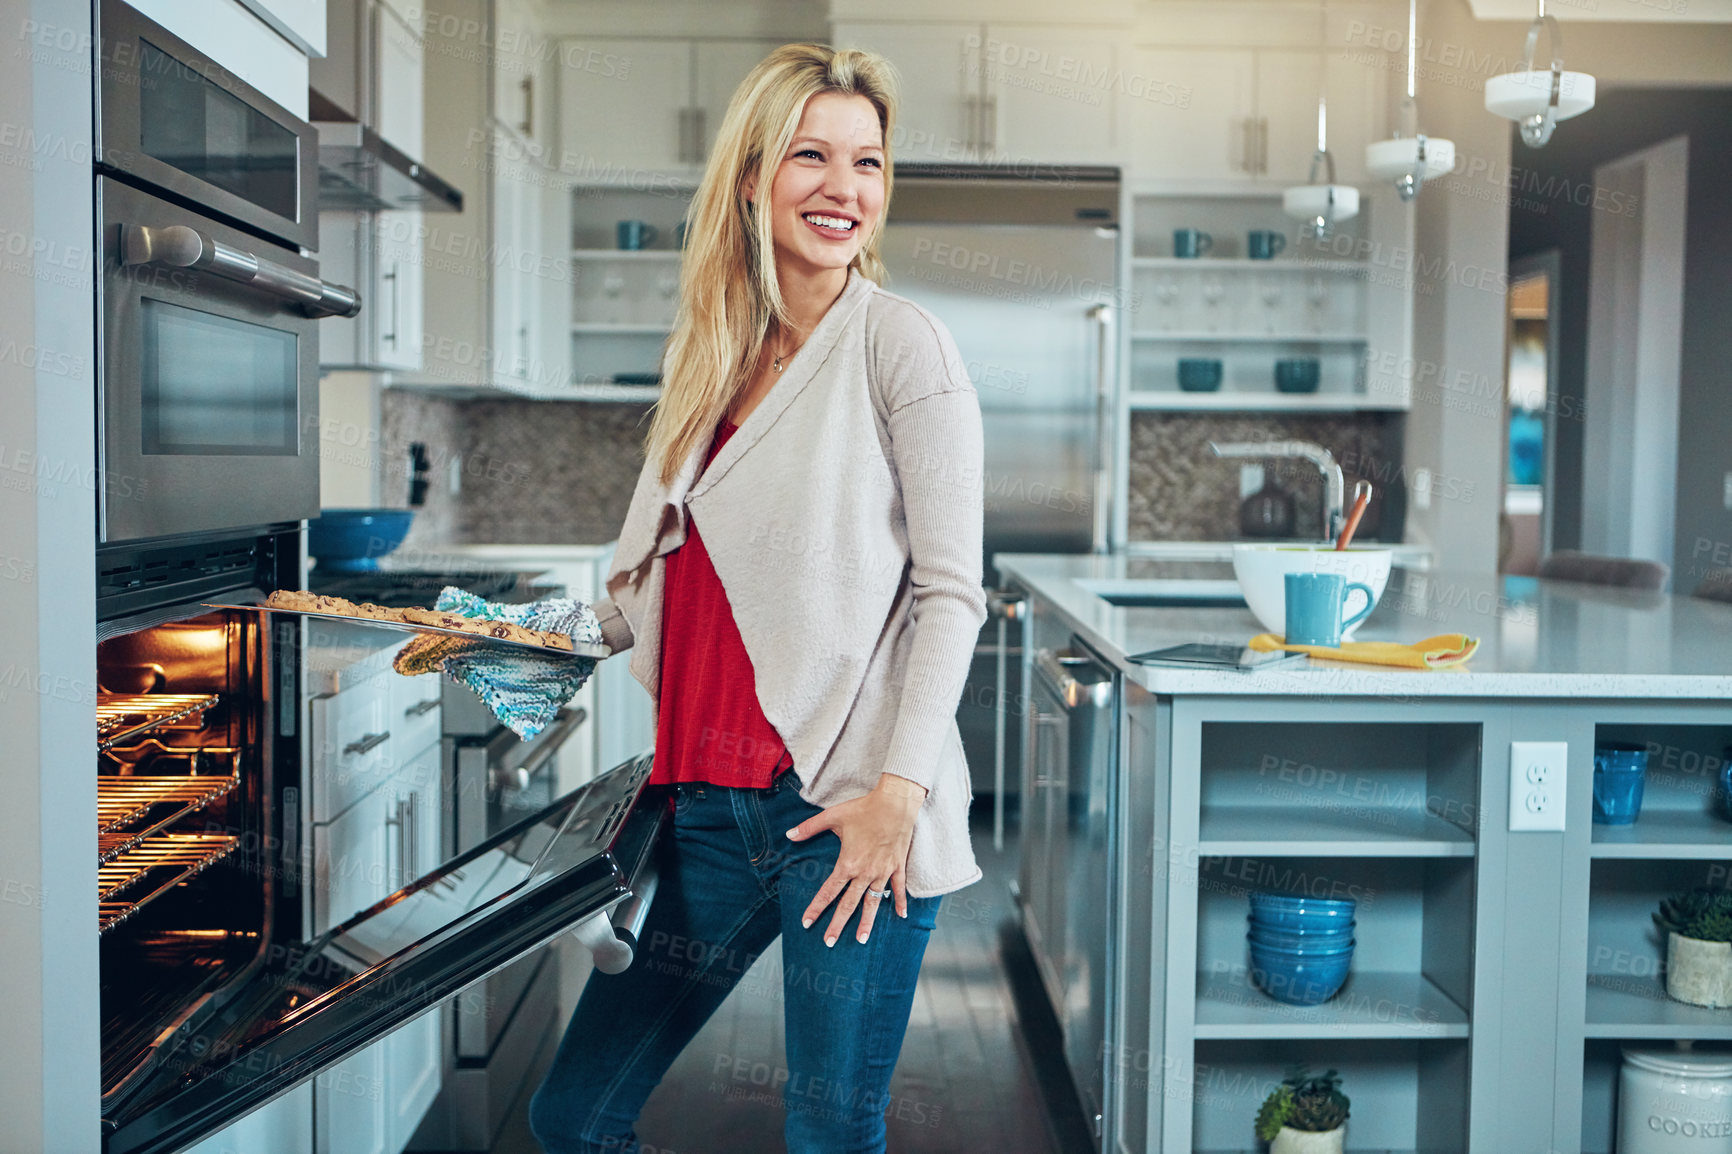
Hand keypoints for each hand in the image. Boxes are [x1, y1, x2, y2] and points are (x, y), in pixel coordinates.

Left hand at [786, 773, 926, 946]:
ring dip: (867, 922)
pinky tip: (901, 917)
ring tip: (861, 940)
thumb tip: (788, 834)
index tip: (807, 923)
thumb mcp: (833, 816)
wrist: (895, 803)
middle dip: (837, 924)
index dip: (816, 908)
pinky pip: (898, 889)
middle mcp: (865, 873)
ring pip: (873, 903)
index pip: (828, 891)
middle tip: (829, 942)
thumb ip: (809, 828)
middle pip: (848, 904)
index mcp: (848, 863)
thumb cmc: (863, 809)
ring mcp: (883, 872)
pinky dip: (900, 902)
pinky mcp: (897, 867)